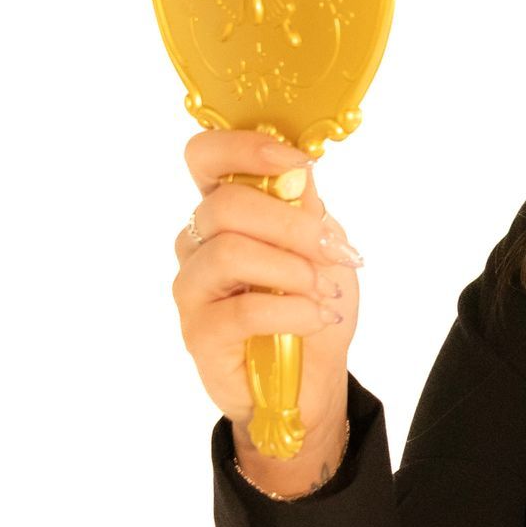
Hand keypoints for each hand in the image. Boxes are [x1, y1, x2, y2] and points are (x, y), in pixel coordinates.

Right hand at [173, 126, 363, 433]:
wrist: (311, 378)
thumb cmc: (310, 304)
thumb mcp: (322, 248)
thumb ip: (304, 207)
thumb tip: (296, 168)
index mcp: (225, 210)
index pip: (205, 156)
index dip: (244, 148)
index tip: (295, 161)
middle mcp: (198, 241)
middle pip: (225, 205)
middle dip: (291, 225)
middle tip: (332, 252)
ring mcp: (193, 286)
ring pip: (230, 253)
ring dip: (292, 270)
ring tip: (323, 292)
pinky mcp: (198, 331)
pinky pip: (243, 309)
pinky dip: (293, 311)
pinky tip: (318, 318)